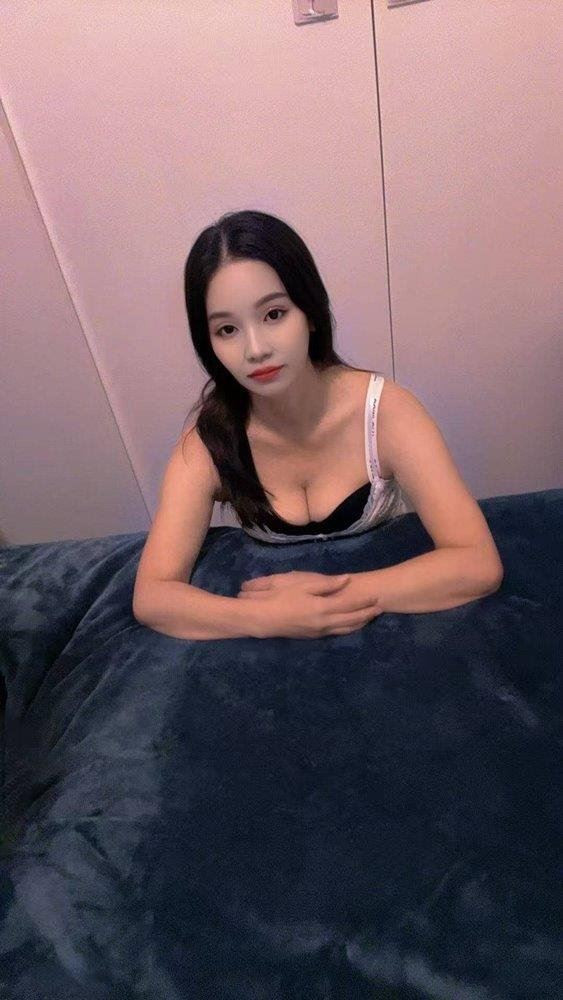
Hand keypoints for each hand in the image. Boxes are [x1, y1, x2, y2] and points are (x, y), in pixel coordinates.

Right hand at [237, 571, 381, 638]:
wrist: (262, 619)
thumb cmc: (279, 598)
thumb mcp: (301, 584)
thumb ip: (326, 584)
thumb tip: (346, 579)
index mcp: (323, 608)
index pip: (350, 604)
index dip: (364, 601)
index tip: (377, 596)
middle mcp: (325, 623)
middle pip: (352, 619)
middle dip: (367, 613)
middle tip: (380, 608)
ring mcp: (319, 631)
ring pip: (345, 629)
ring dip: (360, 623)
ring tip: (371, 617)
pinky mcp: (313, 635)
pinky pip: (337, 632)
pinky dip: (348, 629)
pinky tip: (351, 626)